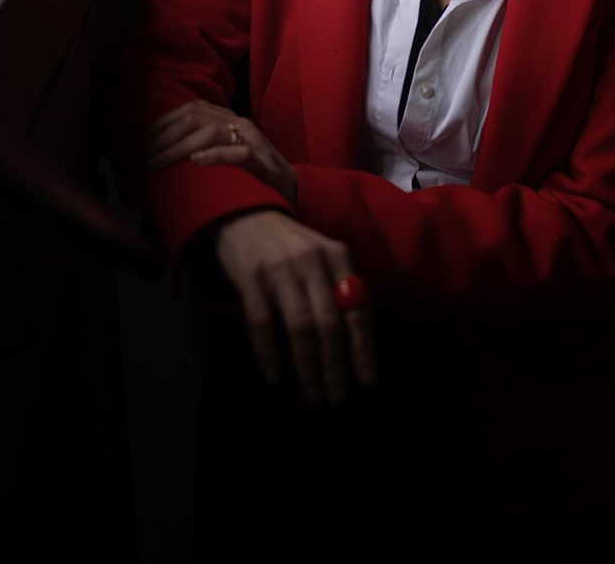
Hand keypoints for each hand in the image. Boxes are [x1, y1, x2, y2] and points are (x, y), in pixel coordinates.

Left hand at [145, 99, 297, 203]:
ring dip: (181, 147)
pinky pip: (239, 154)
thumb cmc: (251, 174)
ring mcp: (253, 141)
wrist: (293, 190)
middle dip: (166, 135)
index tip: (144, 140)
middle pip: (197, 117)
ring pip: (212, 132)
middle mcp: (240, 124)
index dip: (164, 122)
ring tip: (161, 162)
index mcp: (230, 119)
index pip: (192, 109)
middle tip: (147, 155)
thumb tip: (163, 152)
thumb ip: (202, 146)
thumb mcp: (225, 153)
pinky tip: (195, 163)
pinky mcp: (264, 163)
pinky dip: (215, 156)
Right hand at [213, 210, 376, 406]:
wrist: (246, 214)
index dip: (364, 349)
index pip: (357, 309)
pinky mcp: (250, 276)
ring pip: (300, 327)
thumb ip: (342, 289)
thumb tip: (359, 345)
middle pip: (329, 324)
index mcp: (338, 256)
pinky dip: (269, 354)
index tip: (367, 383)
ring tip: (313, 395)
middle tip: (337, 399)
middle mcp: (312, 260)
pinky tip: (275, 377)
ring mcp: (279, 268)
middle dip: (335, 367)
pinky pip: (261, 323)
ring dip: (308, 368)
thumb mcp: (324, 257)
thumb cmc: (292, 246)